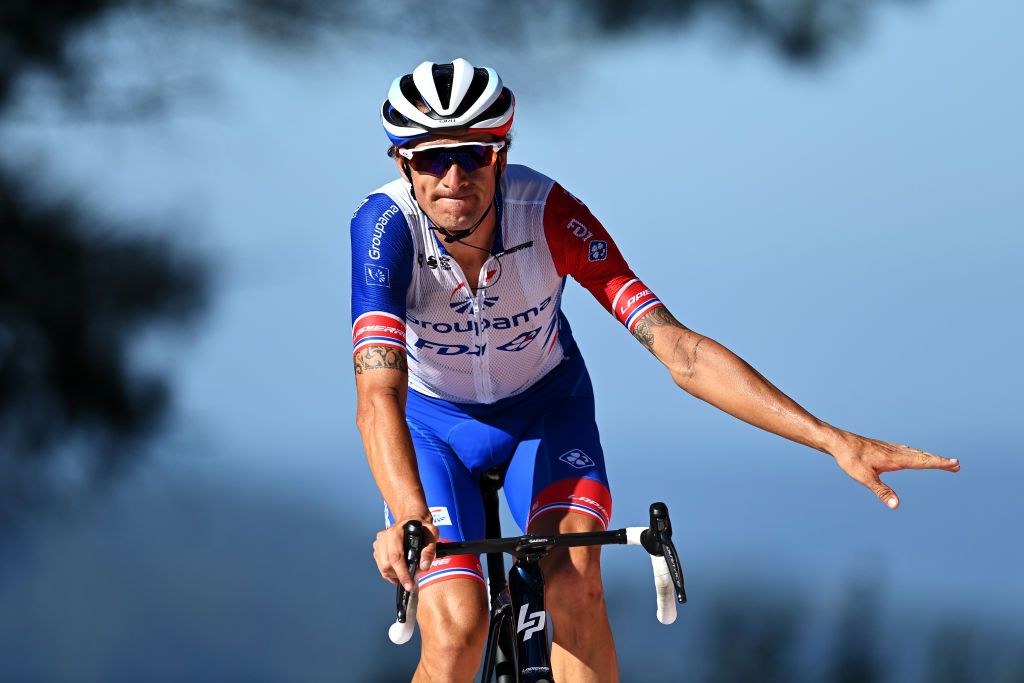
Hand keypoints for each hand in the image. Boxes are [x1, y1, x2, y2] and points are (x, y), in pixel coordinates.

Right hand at [373, 514, 438, 590]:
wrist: (412, 520)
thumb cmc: (422, 527)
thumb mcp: (432, 534)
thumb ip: (430, 550)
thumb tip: (424, 566)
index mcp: (397, 532)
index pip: (396, 557)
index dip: (402, 573)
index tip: (409, 585)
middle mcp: (385, 537)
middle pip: (387, 565)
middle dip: (400, 575)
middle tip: (412, 577)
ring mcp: (379, 543)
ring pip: (383, 568)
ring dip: (395, 575)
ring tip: (407, 572)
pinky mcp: (377, 548)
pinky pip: (381, 567)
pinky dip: (391, 573)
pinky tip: (400, 569)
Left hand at [830, 431, 959, 508]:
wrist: (838, 442)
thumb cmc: (850, 459)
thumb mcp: (865, 478)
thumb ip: (881, 491)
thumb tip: (896, 505)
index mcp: (895, 458)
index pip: (922, 462)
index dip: (939, 463)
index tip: (955, 463)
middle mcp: (895, 451)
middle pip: (922, 456)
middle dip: (939, 461)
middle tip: (957, 465)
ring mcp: (889, 448)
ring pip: (914, 452)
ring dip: (929, 457)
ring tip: (941, 461)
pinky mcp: (883, 448)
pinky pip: (906, 450)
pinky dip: (916, 453)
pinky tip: (914, 454)